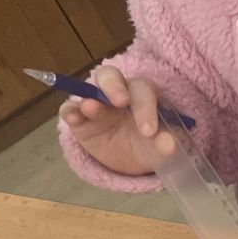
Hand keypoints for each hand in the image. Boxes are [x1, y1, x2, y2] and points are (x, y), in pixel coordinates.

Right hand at [58, 66, 174, 175]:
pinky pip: (70, 109)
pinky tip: (73, 117)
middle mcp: (118, 93)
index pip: (143, 91)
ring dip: (90, 98)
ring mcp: (96, 104)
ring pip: (89, 90)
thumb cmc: (150, 145)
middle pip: (112, 76)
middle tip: (120, 102)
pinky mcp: (79, 120)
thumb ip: (166, 144)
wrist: (132, 162)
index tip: (148, 131)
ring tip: (91, 108)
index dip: (146, 107)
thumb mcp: (162, 149)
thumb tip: (168, 143)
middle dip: (115, 86)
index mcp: (143, 95)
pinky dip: (69, 111)